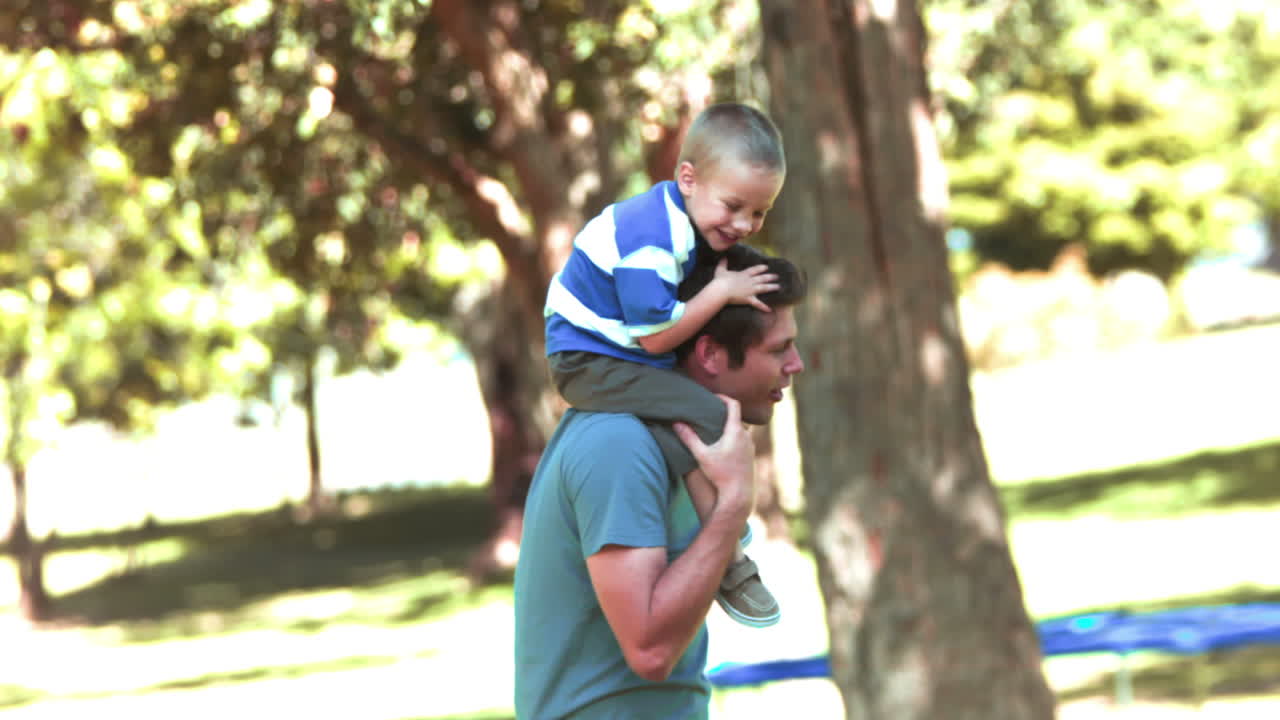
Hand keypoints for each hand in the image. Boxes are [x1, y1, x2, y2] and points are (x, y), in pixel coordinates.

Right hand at [673, 395, 754, 518]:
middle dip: (724, 413)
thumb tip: (676, 423)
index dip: (724, 397)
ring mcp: (750, 446)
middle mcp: (746, 436)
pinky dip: (734, 437)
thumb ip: (689, 438)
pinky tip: (723, 445)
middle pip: (737, 417)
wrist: (738, 494)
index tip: (713, 396)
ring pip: (740, 430)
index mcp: (735, 431)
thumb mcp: (702, 455)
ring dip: (729, 427)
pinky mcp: (751, 456)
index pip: (734, 405)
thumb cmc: (720, 474)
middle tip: (710, 412)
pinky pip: (743, 440)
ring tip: (715, 428)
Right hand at [713, 259, 777, 311]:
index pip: (755, 270)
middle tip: (777, 276)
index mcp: (743, 274)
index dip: (761, 268)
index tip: (767, 267)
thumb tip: (723, 257)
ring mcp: (750, 290)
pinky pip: (757, 303)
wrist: (721, 290)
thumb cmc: (720, 281)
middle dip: (770, 277)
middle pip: (762, 278)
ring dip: (772, 287)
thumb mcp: (720, 270)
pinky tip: (769, 309)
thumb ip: (723, 263)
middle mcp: (749, 281)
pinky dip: (763, 307)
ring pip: (764, 288)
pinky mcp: (748, 299)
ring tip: (778, 287)